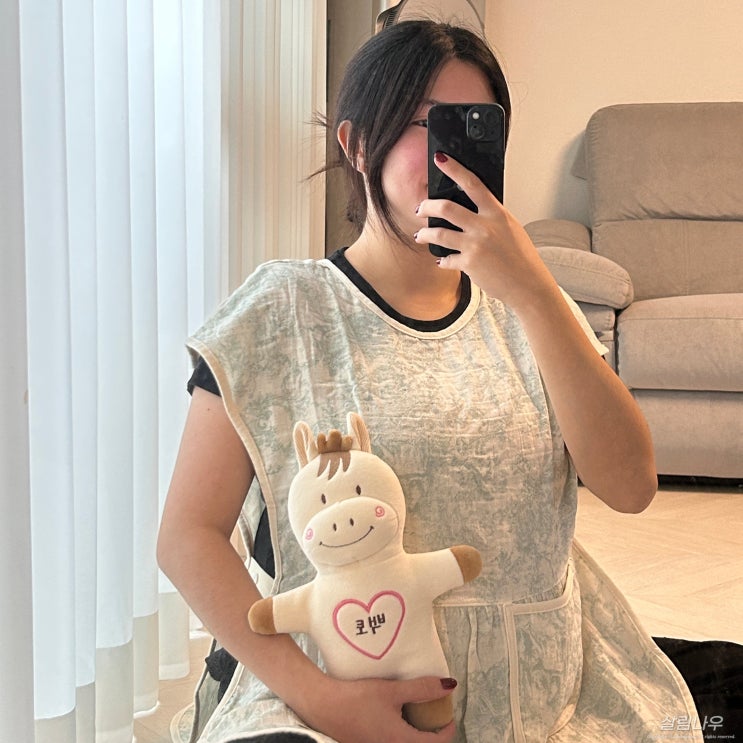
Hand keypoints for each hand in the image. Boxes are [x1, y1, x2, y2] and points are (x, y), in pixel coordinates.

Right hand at [303, 675, 457, 742]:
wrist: (323, 706)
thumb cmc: (356, 698)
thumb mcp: (392, 690)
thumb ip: (421, 688)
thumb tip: (448, 685)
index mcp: (401, 741)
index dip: (447, 731)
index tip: (450, 716)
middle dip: (432, 734)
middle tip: (434, 714)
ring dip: (416, 734)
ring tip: (417, 713)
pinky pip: (393, 742)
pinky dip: (402, 733)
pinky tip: (396, 716)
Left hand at [414, 152, 556, 311]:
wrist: (527, 284)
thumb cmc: (521, 258)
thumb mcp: (510, 228)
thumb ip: (491, 217)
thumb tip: (472, 210)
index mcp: (496, 213)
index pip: (472, 184)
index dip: (454, 169)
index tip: (440, 159)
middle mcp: (484, 226)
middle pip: (446, 207)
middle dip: (427, 206)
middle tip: (420, 208)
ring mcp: (475, 245)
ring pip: (439, 233)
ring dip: (424, 234)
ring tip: (420, 235)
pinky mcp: (468, 264)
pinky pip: (445, 259)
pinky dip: (442, 260)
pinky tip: (442, 261)